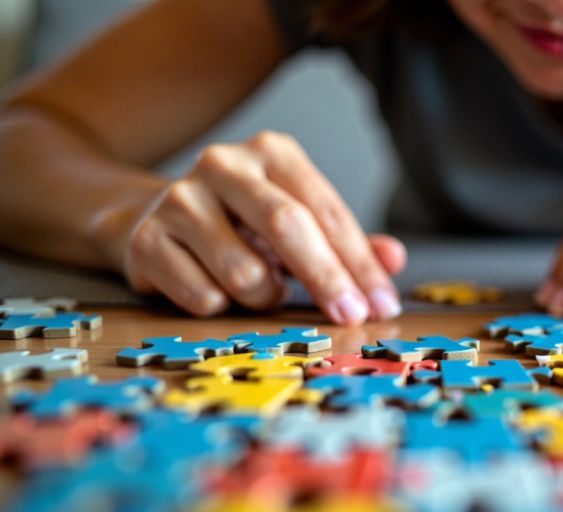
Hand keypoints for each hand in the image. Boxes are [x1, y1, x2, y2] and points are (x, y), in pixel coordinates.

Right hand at [121, 131, 404, 323]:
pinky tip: (214, 288)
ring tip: (258, 287)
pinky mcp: (145, 240)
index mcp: (272, 152)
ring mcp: (179, 199)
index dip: (360, 263)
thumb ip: (348, 243)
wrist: (149, 220)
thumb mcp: (299, 225)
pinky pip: (205, 297)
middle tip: (353, 318)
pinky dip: (221, 307)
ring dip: (264, 297)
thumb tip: (395, 260)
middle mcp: (224, 164)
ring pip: (245, 273)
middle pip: (288, 227)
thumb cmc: (242, 227)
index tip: (382, 304)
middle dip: (327, 280)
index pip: (327, 211)